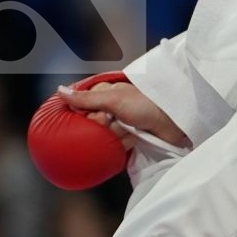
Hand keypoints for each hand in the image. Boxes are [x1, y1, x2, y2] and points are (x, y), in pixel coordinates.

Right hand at [58, 80, 188, 148]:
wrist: (176, 121)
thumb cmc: (147, 104)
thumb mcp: (114, 99)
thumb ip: (87, 98)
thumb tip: (60, 90)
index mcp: (108, 92)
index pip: (84, 104)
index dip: (85, 113)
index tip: (88, 117)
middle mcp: (114, 106)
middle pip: (93, 121)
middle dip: (101, 126)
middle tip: (112, 124)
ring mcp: (123, 121)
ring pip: (104, 135)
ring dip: (113, 137)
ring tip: (125, 133)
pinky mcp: (131, 136)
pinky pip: (116, 145)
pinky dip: (121, 145)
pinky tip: (125, 145)